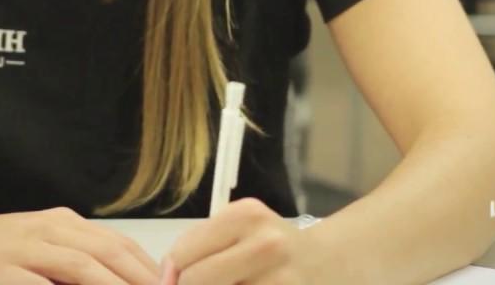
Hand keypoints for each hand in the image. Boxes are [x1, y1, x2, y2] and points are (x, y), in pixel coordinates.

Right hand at [0, 206, 159, 284]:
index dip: (151, 270)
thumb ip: (76, 264)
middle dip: (141, 280)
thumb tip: (123, 279)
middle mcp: (48, 231)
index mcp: (64, 224)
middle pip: (110, 255)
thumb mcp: (38, 248)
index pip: (121, 246)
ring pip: (83, 269)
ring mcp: (23, 250)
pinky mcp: (0, 273)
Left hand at [160, 199, 319, 284]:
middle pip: (196, 281)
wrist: (328, 261)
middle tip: (198, 284)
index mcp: (246, 215)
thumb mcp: (237, 229)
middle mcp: (266, 244)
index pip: (183, 254)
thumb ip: (198, 246)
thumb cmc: (270, 247)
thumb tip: (166, 278)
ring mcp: (281, 279)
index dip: (172, 273)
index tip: (177, 279)